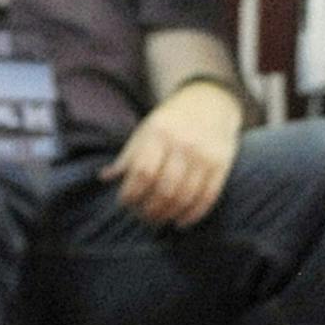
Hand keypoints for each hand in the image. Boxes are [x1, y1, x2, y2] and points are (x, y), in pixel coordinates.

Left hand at [105, 82, 240, 227]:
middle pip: (164, 189)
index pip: (143, 172)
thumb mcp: (146, 130)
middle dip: (150, 209)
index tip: (125, 203)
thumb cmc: (170, 121)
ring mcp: (203, 157)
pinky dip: (192, 215)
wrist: (210, 103)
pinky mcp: (220, 166)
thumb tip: (104, 178)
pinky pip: (207, 198)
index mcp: (159, 133)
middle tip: (142, 217)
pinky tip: (180, 221)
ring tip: (158, 220)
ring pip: (185, 197)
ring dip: (168, 215)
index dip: (132, 193)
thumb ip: (129, 156)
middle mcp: (182, 145)